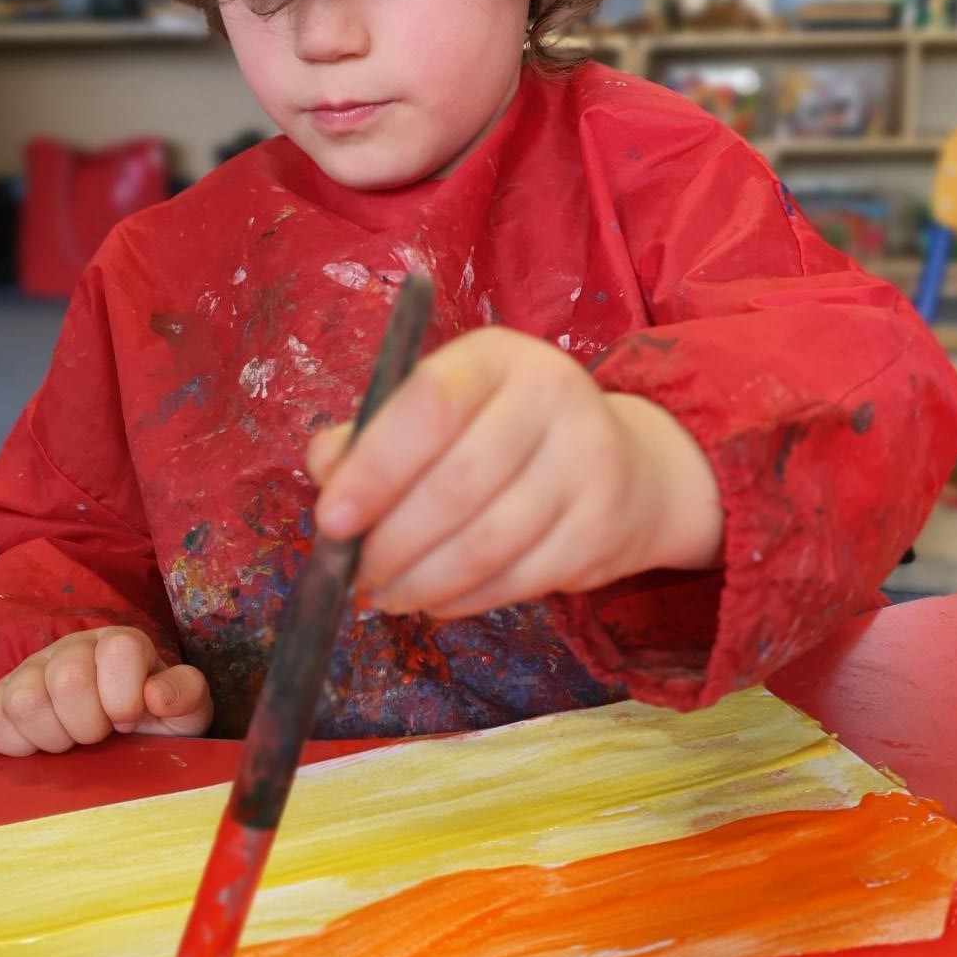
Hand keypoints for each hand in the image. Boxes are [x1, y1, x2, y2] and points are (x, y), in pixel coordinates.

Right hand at [0, 626, 212, 756]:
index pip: (120, 649)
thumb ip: (186, 695)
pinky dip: (17, 745)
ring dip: (53, 737)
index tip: (128, 721)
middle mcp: (70, 648)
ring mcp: (28, 672)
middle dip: (89, 724)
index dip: (125, 697)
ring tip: (71, 742)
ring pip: (25, 701)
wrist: (109, 745)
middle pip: (69, 679)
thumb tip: (157, 695)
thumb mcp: (184, 713)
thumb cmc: (148, 725)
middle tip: (99, 736)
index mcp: (119, 644)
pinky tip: (40, 746)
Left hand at [307, 327, 721, 619]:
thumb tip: (326, 468)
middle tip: (356, 572)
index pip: (431, 406)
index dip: (374, 468)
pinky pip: (516, 580)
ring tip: (385, 593)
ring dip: (420, 582)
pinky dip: (462, 600)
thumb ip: (376, 433)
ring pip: (486, 544)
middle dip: (391, 542)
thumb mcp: (446, 410)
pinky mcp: (601, 529)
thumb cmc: (506, 435)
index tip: (331, 520)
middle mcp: (553, 396)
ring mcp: (586, 463)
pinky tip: (433, 599)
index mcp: (498, 356)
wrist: (630, 471)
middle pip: (456, 484)